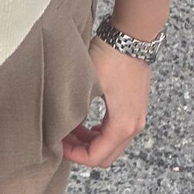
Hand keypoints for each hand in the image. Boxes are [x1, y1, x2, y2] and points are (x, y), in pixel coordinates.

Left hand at [61, 37, 151, 168]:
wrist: (132, 36)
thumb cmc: (110, 57)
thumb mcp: (86, 85)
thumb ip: (74, 113)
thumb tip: (60, 128)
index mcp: (122, 126)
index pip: (95, 157)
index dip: (73, 156)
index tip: (56, 144)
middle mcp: (134, 126)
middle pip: (106, 156)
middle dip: (81, 151)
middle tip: (61, 139)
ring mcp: (137, 117)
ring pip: (111, 145)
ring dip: (90, 142)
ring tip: (69, 129)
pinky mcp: (135, 107)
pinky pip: (116, 131)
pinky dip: (99, 133)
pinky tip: (83, 122)